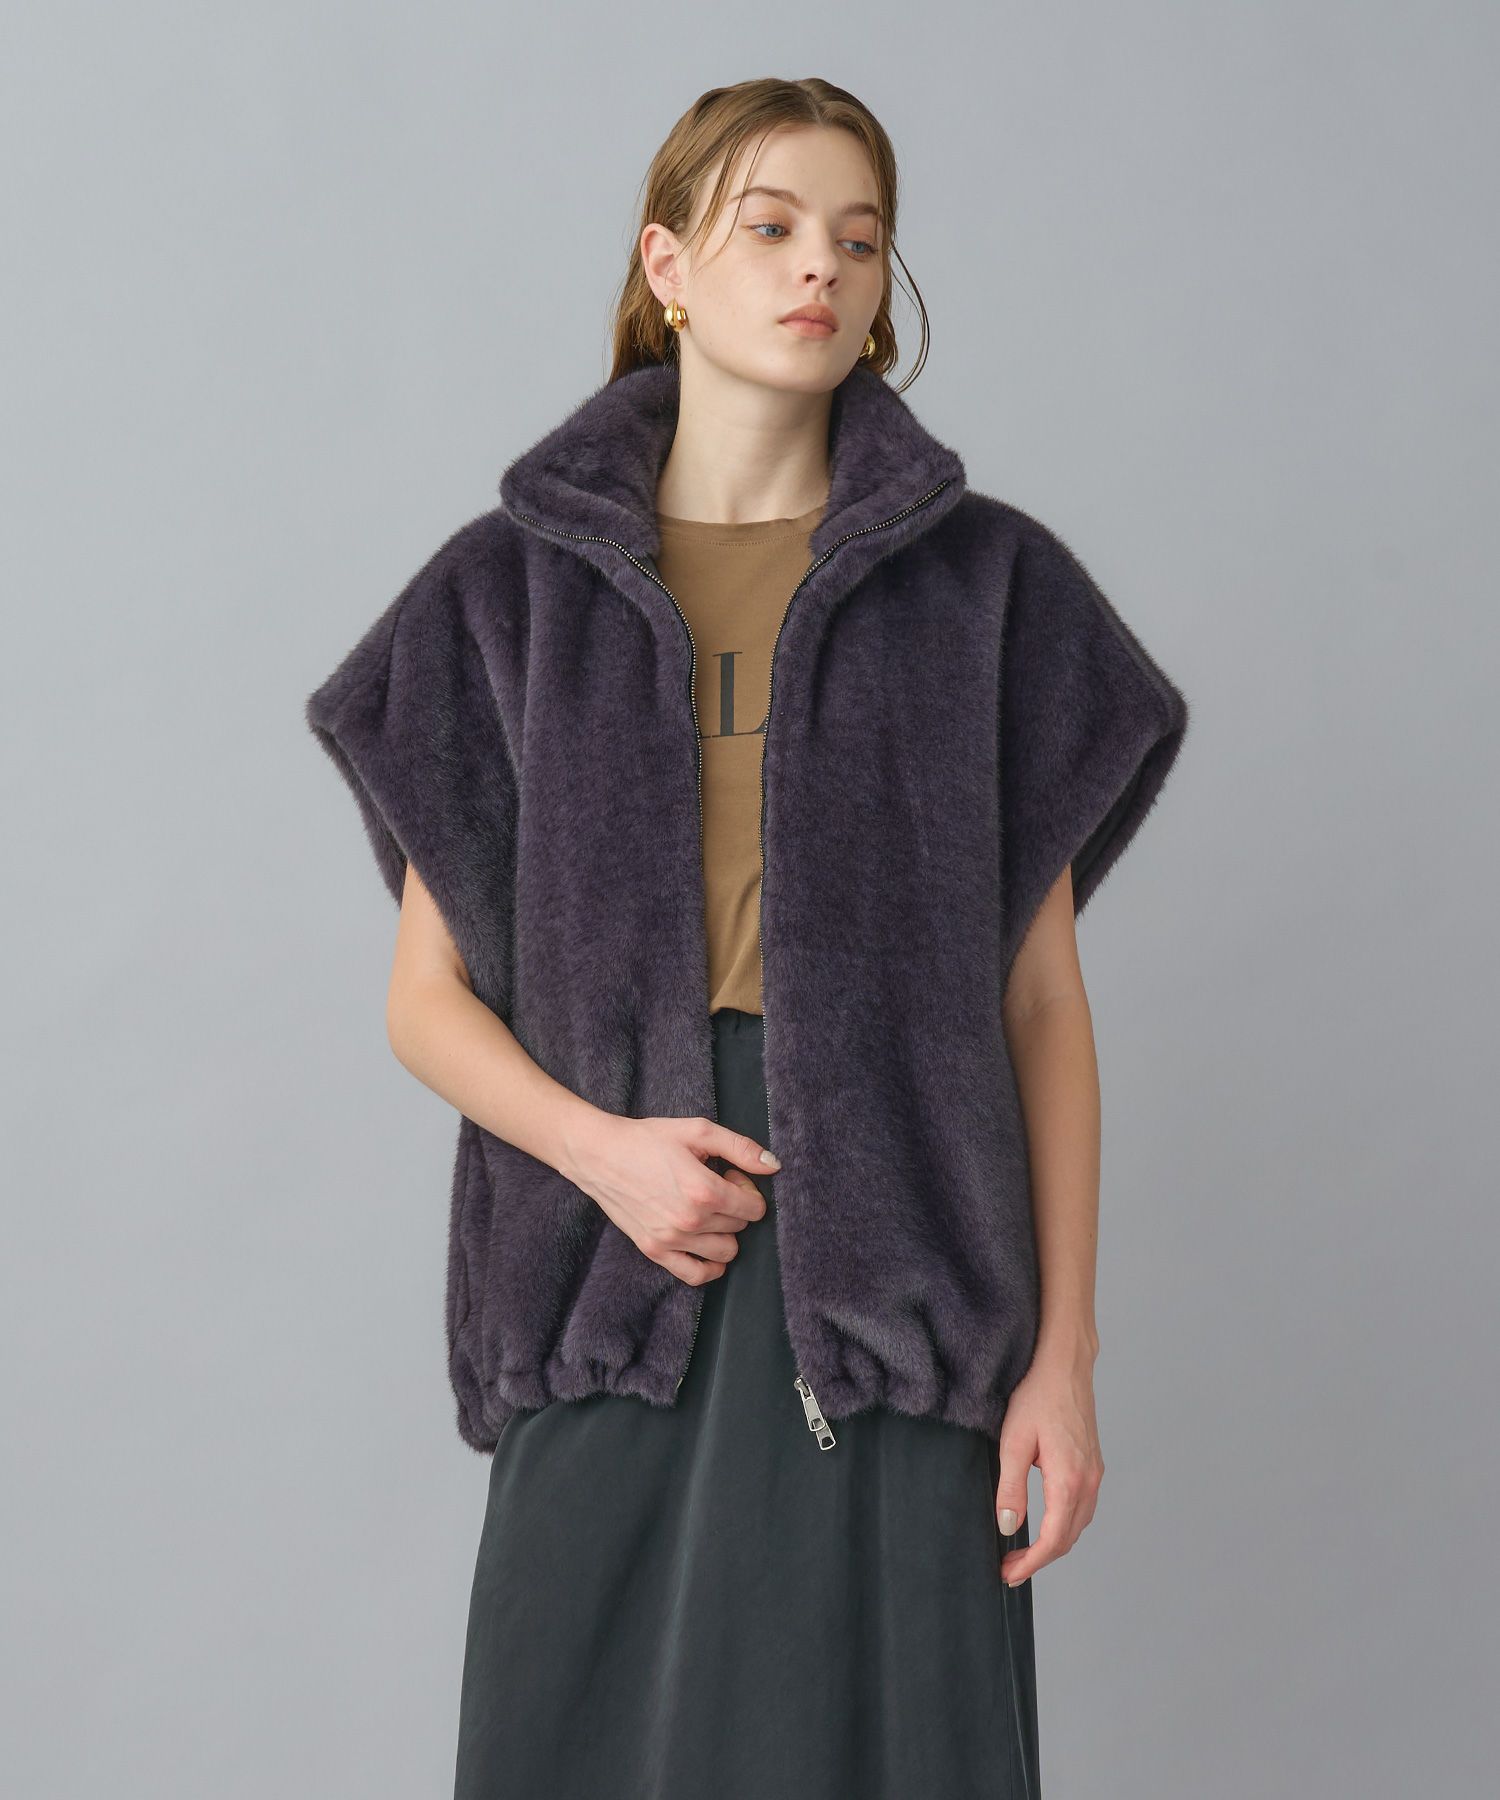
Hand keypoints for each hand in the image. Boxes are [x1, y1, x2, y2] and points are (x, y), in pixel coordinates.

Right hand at [559, 1112, 775, 1285]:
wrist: (599, 1154)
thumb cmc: (648, 1139)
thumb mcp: (697, 1131)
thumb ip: (740, 1148)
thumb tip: (774, 1166)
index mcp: (704, 1190)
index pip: (754, 1208)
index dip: (748, 1189)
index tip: (729, 1175)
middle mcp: (690, 1221)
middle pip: (741, 1227)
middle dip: (735, 1206)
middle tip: (714, 1185)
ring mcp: (671, 1240)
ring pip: (726, 1253)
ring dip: (724, 1232)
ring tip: (705, 1210)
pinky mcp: (655, 1251)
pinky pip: (696, 1275)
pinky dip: (710, 1266)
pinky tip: (705, 1243)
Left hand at [992, 1342, 1103, 1586]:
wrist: (1064, 1365)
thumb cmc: (1037, 1396)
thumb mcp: (1013, 1442)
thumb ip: (1010, 1488)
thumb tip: (1007, 1527)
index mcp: (1069, 1479)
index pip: (1053, 1539)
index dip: (1031, 1562)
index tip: (1009, 1573)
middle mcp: (1089, 1480)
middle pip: (1068, 1538)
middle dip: (1040, 1558)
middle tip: (1010, 1568)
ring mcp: (1095, 1473)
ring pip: (1078, 1524)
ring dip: (1054, 1544)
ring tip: (1025, 1552)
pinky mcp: (1093, 1464)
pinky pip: (1083, 1507)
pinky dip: (1065, 1525)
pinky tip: (1046, 1524)